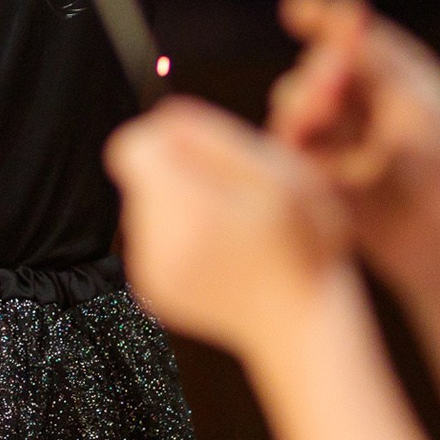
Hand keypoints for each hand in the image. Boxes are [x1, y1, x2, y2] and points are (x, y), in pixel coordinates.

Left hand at [105, 97, 357, 356]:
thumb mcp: (281, 173)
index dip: (171, 138)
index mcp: (185, 210)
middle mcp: (154, 244)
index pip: (134, 145)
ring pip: (148, 205)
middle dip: (182, 173)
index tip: (213, 156)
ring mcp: (149, 271)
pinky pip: (154, 237)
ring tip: (235, 227)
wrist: (305, 324)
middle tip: (237, 196)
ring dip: (184, 203)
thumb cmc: (306, 246)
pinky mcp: (153, 289)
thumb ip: (215, 137)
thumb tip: (165, 115)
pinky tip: (224, 251)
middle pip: (141, 175)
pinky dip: (183, 234)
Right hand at [268, 0, 439, 290]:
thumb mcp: (411, 100)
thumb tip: (344, 7)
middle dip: (321, 72)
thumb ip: (373, 56)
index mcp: (387, 71)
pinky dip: (300, 141)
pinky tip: (330, 160)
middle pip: (315, 64)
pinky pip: (285, 140)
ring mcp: (329, 132)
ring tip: (326, 120)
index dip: (317, 15)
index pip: (343, 31)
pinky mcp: (309, 167)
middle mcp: (354, 96)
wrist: (438, 238)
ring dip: (306, 104)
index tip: (296, 8)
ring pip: (292, 99)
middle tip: (336, 84)